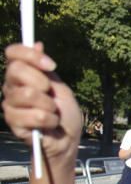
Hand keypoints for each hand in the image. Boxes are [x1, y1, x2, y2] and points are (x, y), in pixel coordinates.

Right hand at [2, 43, 81, 162]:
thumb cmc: (64, 113)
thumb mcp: (60, 87)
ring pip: (27, 94)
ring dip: (49, 105)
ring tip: (53, 113)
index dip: (30, 55)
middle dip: (42, 82)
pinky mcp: (13, 121)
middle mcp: (12, 87)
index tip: (51, 65)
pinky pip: (33, 115)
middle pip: (17, 70)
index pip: (14, 53)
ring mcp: (10, 104)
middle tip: (51, 95)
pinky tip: (49, 124)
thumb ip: (46, 70)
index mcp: (22, 75)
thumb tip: (37, 44)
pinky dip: (49, 120)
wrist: (66, 139)